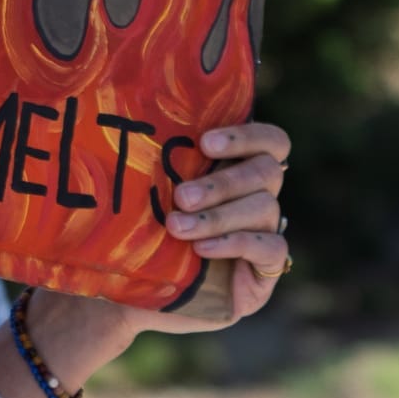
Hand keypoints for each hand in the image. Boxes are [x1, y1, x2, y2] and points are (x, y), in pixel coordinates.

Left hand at [25, 116, 292, 390]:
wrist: (127, 290)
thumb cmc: (136, 231)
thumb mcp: (146, 191)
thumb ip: (157, 157)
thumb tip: (133, 107)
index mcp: (236, 167)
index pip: (270, 141)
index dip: (247, 136)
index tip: (205, 142)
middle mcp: (257, 197)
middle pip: (267, 172)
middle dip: (222, 182)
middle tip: (181, 196)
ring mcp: (265, 234)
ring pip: (264, 209)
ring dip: (218, 216)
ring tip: (177, 227)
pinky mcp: (265, 272)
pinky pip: (271, 248)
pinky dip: (236, 244)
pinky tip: (202, 250)